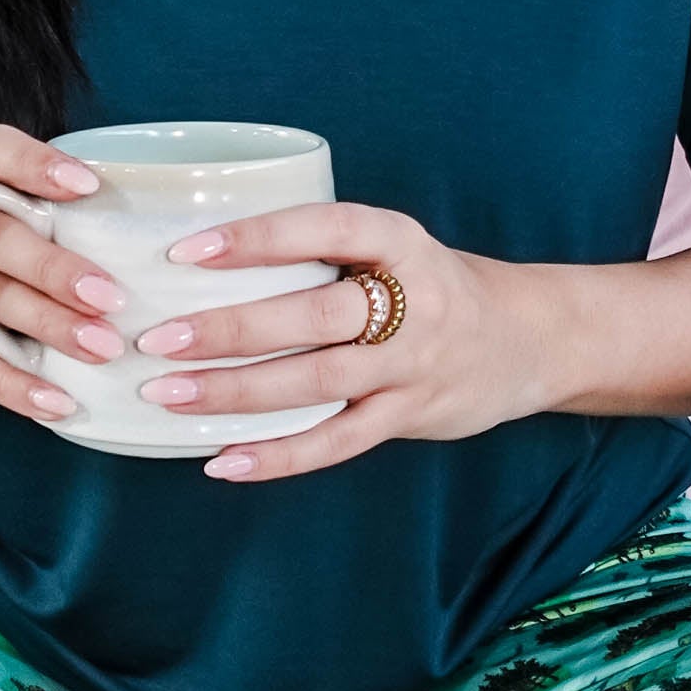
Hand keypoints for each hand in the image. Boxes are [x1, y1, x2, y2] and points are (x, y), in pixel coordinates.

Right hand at [0, 124, 129, 427]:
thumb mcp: (10, 224)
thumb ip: (59, 222)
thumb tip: (155, 251)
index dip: (35, 165)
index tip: (89, 187)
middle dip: (55, 268)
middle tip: (111, 298)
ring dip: (48, 324)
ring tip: (103, 349)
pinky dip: (12, 382)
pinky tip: (57, 400)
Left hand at [131, 200, 558, 480]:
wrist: (530, 337)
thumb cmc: (434, 284)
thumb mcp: (394, 246)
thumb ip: (325, 251)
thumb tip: (207, 258)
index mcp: (400, 240)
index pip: (325, 229)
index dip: (258, 238)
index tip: (188, 251)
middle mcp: (411, 301)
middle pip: (313, 316)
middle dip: (231, 329)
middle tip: (159, 338)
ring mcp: (413, 364)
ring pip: (317, 383)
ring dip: (238, 392)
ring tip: (169, 395)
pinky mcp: (410, 415)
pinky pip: (337, 442)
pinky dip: (278, 455)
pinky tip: (222, 461)